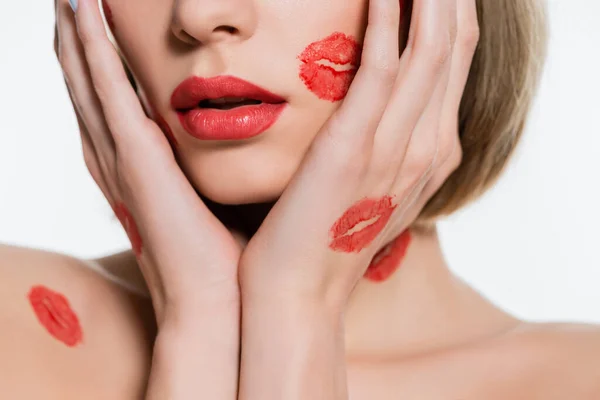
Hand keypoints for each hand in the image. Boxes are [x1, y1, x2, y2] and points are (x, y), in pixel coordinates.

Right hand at [54, 0, 241, 396]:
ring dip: (75, 35)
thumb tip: (251, 142)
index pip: (114, 104)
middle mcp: (121, 160)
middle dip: (79, 40)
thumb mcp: (220, 198)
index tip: (105, 24)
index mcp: (142, 169)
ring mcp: (122, 158)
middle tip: (73, 0)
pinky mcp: (135, 158)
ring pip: (87, 81)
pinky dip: (88, 49)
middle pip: (90, 86)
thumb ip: (219, 167)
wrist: (217, 302)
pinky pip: (103, 90)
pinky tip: (82, 11)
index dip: (103, 63)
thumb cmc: (226, 257)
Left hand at [238, 0, 478, 397]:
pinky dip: (386, 20)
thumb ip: (383, 149)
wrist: (296, 295)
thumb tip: (373, 113)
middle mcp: (425, 148)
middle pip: (452, 51)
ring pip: (429, 51)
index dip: (450, 19)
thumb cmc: (321, 242)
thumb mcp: (367, 191)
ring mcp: (395, 148)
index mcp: (428, 156)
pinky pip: (382, 68)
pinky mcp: (354, 147)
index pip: (452, 69)